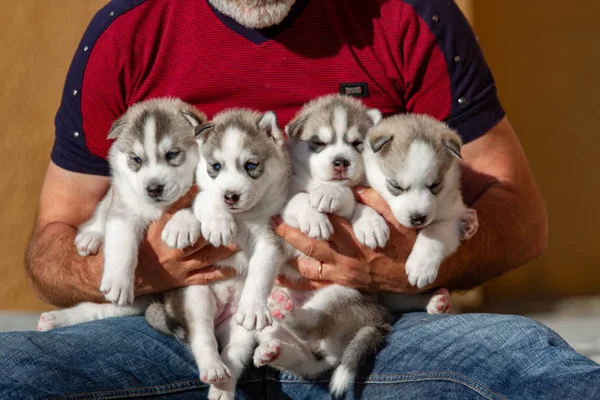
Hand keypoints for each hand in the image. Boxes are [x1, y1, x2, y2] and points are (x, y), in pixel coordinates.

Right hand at [134, 187, 237, 294]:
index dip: (203, 214)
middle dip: (218, 232)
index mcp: (165, 233)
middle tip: (236, 225)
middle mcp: (174, 250)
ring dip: (224, 251)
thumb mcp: (152, 226)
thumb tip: (192, 190)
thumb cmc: (142, 247)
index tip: (218, 206)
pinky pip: (204, 277)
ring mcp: (180, 266)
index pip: (186, 219)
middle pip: (201, 239)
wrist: (132, 276)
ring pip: (207, 257)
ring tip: (240, 243)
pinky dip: (219, 273)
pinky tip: (232, 269)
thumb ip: (172, 210)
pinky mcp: (182, 280)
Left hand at [274, 186, 421, 293]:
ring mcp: (343, 272)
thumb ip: (375, 203)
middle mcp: (346, 256)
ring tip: (277, 245)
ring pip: (308, 266)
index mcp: (357, 237)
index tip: (297, 201)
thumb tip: (354, 189)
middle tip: (274, 220)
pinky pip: (316, 285)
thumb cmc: (407, 245)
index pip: (326, 222)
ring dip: (291, 256)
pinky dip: (297, 283)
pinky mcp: (344, 283)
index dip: (310, 211)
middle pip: (310, 244)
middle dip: (290, 232)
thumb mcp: (396, 219)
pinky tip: (282, 279)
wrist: (415, 277)